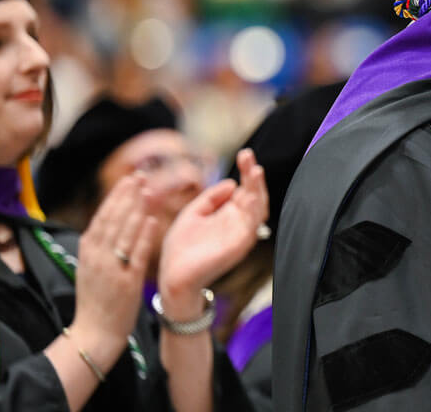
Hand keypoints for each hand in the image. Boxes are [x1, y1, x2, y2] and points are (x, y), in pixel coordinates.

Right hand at [70, 175, 158, 353]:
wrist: (94, 333)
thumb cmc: (96, 299)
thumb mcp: (90, 266)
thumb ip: (101, 244)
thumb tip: (112, 218)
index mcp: (88, 250)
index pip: (104, 215)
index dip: (118, 195)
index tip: (131, 178)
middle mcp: (97, 256)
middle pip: (114, 218)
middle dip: (128, 194)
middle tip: (142, 175)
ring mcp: (111, 269)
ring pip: (125, 232)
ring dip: (138, 208)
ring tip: (150, 189)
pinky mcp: (126, 282)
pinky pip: (137, 255)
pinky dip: (144, 236)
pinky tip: (152, 220)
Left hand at [157, 149, 267, 315]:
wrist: (172, 276)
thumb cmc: (182, 248)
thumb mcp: (193, 213)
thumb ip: (211, 197)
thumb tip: (231, 182)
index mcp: (229, 215)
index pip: (245, 189)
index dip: (246, 171)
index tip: (244, 154)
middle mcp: (238, 224)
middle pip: (255, 196)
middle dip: (254, 176)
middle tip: (249, 156)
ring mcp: (240, 235)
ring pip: (258, 209)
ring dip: (258, 190)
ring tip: (255, 171)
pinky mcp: (237, 247)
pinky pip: (250, 227)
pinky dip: (253, 211)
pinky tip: (250, 195)